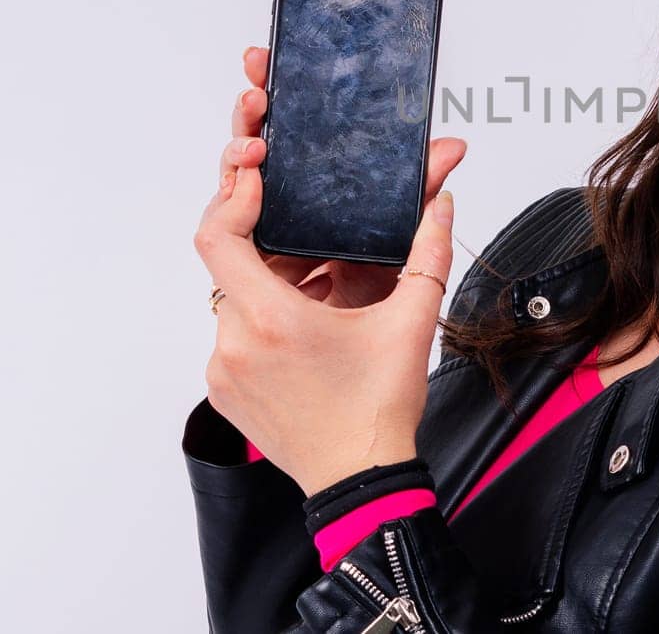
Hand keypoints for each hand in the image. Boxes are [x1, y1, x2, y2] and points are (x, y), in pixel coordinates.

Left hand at [195, 44, 466, 494]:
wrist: (361, 480)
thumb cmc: (380, 410)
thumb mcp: (411, 322)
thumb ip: (427, 252)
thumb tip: (440, 203)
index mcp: (273, 319)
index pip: (219, 236)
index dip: (234, 197)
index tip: (258, 178)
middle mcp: (235, 343)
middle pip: (234, 266)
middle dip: (272, 247)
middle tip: (315, 242)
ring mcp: (224, 371)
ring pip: (236, 301)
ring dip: (273, 288)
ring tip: (325, 296)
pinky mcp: (224, 392)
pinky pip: (235, 336)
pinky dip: (266, 322)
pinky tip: (309, 331)